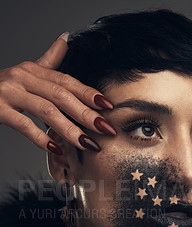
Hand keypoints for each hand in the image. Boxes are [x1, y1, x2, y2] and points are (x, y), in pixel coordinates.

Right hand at [0, 32, 115, 154]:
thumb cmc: (5, 86)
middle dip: (87, 114)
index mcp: (34, 70)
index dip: (89, 93)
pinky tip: (56, 149)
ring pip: (46, 110)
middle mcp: (23, 78)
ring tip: (87, 143)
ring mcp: (10, 93)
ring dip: (70, 129)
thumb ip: (49, 61)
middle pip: (61, 96)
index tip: (109, 106)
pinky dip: (41, 138)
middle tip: (106, 129)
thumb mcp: (27, 72)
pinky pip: (24, 125)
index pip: (67, 81)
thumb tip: (65, 39)